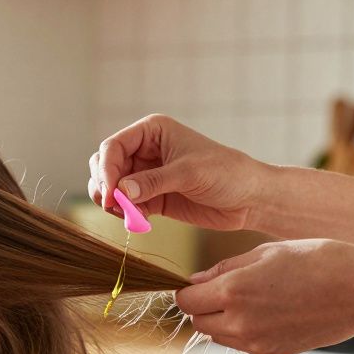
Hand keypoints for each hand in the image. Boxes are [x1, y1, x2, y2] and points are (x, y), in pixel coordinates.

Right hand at [87, 114, 268, 230]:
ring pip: (113, 188)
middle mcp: (145, 151)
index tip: (111, 194)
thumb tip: (120, 191)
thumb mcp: (189, 173)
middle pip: (106, 166)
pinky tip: (140, 222)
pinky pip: (127, 206)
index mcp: (152, 131)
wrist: (249, 198)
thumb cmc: (226, 173)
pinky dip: (126, 215)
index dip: (106, 170)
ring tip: (127, 215)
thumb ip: (153, 182)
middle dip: (105, 186)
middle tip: (113, 207)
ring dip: (113, 203)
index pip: (113, 147)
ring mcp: (147, 176)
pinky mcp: (152, 198)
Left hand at [174, 239, 353, 353]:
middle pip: (198, 322)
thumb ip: (225, 268)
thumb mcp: (267, 252)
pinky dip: (245, 332)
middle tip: (228, 289)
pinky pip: (243, 345)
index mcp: (233, 291)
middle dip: (204, 307)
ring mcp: (256, 343)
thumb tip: (195, 281)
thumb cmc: (318, 260)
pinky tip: (270, 312)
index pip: (186, 301)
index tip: (202, 281)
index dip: (190, 290)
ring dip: (223, 320)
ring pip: (218, 336)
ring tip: (253, 299)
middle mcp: (239, 322)